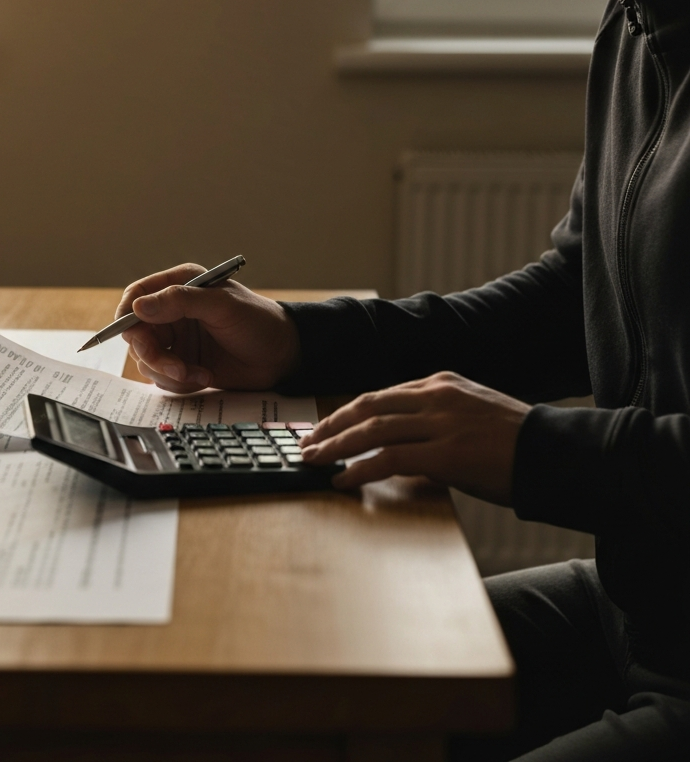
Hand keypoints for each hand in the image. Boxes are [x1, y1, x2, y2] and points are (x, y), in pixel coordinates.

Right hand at [115, 263, 300, 393]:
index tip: (132, 334)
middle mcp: (172, 311)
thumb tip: (139, 307)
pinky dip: (179, 381)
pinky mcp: (182, 363)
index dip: (127, 315)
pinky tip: (204, 376)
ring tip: (197, 373)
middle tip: (175, 366)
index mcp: (180, 285)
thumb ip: (180, 301)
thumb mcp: (222, 305)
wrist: (282, 356)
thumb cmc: (258, 322)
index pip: (137, 296)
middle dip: (152, 354)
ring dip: (168, 371)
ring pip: (146, 358)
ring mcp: (176, 339)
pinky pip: (162, 377)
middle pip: (136, 333)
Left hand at [298, 372, 527, 505]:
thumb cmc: (518, 443)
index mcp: (441, 384)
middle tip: (307, 443)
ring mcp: (441, 423)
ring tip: (314, 460)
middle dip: (331, 425)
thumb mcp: (472, 415)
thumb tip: (403, 444)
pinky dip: (361, 469)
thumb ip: (436, 420)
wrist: (556, 454)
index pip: (380, 395)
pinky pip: (390, 458)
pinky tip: (343, 480)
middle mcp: (436, 396)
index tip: (325, 427)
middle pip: (367, 406)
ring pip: (372, 429)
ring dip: (336, 446)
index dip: (347, 412)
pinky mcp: (447, 453)